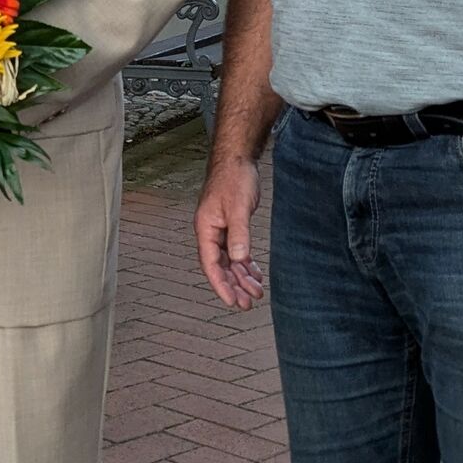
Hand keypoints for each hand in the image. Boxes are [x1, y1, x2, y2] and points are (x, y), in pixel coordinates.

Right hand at [195, 154, 266, 309]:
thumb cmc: (234, 179)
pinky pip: (237, 251)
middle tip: (248, 304)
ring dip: (242, 277)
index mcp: (205, 229)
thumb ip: (239, 235)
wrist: (237, 159)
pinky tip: (255, 273)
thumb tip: (239, 260)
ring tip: (256, 292)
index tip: (232, 301)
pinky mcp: (231, 225)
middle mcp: (210, 232)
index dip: (221, 285)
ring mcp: (220, 230)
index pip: (211, 264)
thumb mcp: (238, 208)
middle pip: (220, 267)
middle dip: (233, 286)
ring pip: (230, 261)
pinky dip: (246, 263)